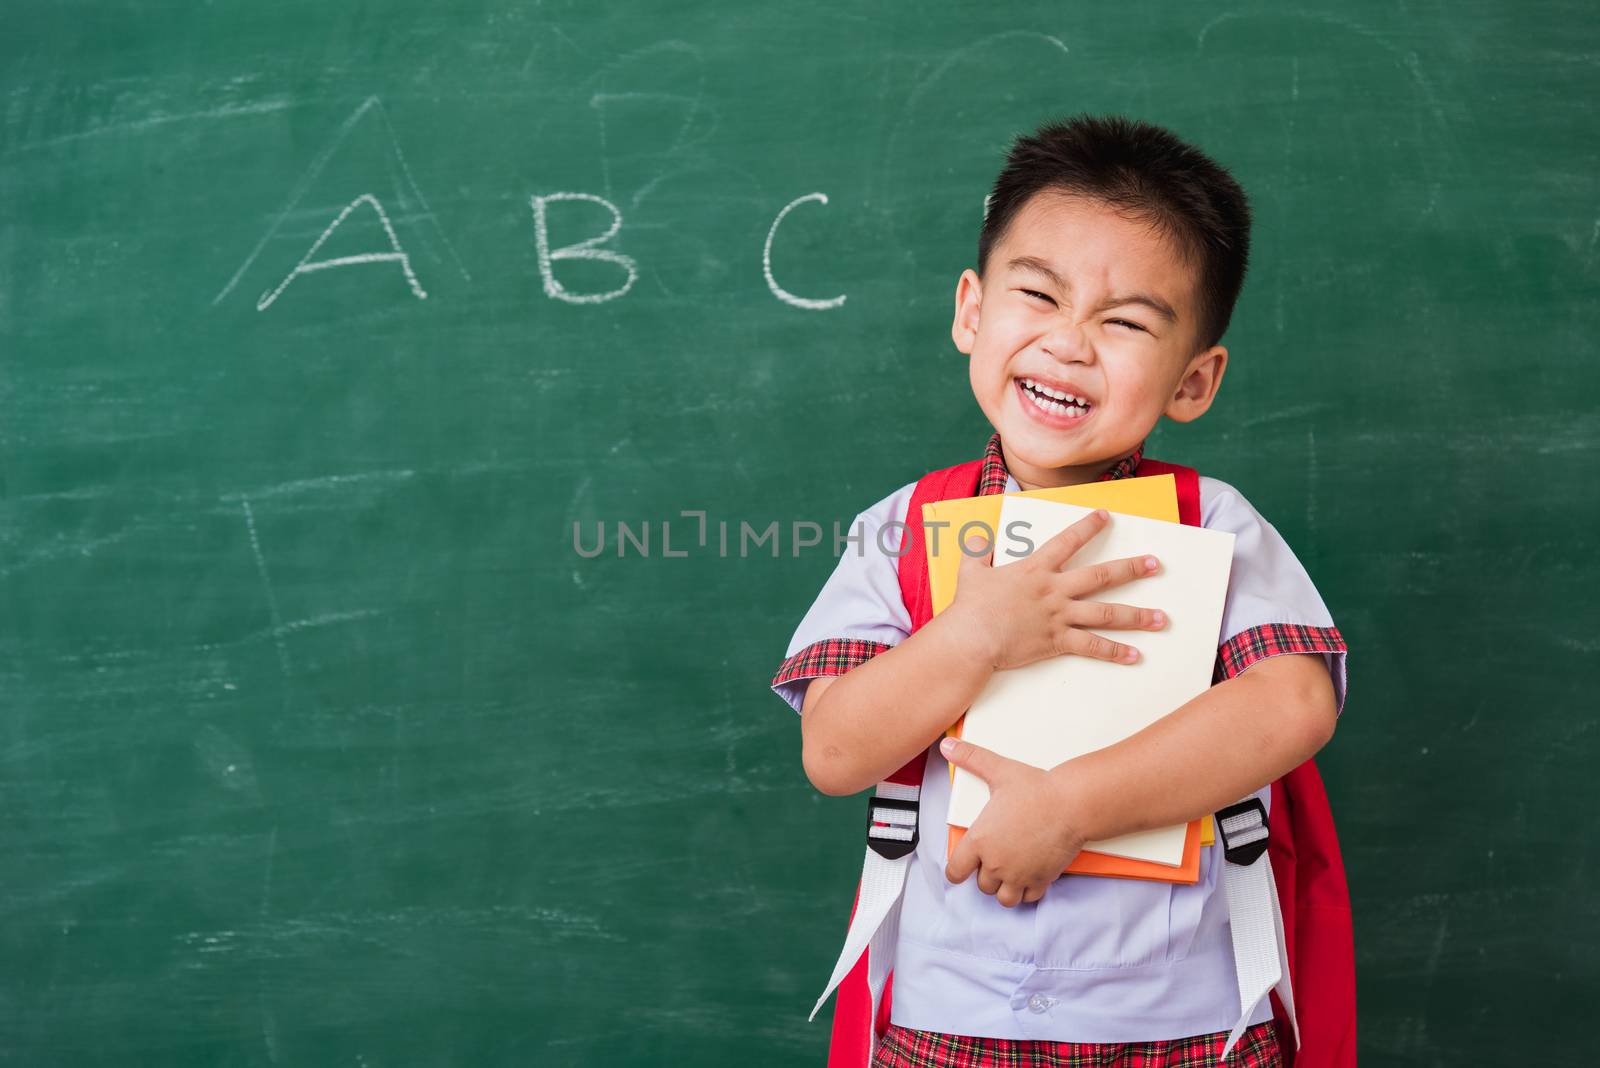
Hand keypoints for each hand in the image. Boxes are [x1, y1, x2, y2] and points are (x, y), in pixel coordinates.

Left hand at [940, 735, 1084, 907]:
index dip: (957, 870)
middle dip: (985, 875)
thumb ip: (970, 758)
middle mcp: (996, 864)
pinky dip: (1027, 890)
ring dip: (1004, 888)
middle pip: (981, 885)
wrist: (1071, 804)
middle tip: (994, 859)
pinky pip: (1028, 898)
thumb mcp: (999, 771)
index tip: (962, 866)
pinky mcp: (1041, 879)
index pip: (955, 872)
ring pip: (1004, 898)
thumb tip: (946, 745)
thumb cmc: (1036, 789)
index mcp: (979, 841)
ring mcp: (1019, 875)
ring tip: (1010, 872)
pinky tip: (1030, 875)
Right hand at [943, 509, 1165, 671]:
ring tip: (1161, 618)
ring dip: (1137, 616)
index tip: (1107, 517)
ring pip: (1106, 614)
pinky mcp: (1058, 641)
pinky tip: (1135, 655)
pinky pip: (1092, 647)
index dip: (1088, 527)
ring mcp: (1059, 616)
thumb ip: (977, 551)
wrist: (971, 639)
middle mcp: (1054, 590)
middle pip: (1101, 576)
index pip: (1068, 541)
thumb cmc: (969, 607)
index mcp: (1036, 569)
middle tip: (1155, 564)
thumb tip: (979, 537)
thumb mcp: (970, 571)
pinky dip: (1115, 653)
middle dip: (1132, 569)